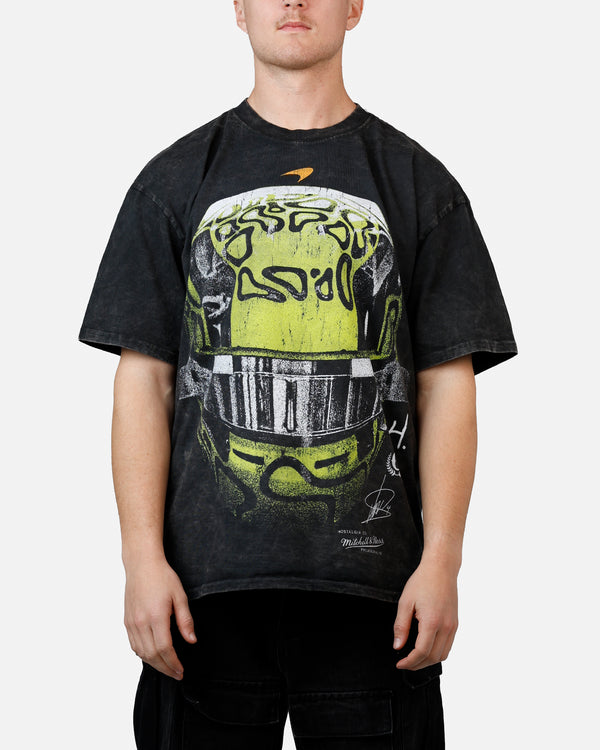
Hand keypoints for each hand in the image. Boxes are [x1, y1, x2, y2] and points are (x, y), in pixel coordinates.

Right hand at [124, 556, 196, 679]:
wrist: (142, 565)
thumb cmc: (162, 577)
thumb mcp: (180, 596)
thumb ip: (185, 620)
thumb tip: (191, 641)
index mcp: (156, 616)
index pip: (165, 649)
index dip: (173, 663)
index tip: (181, 670)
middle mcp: (141, 622)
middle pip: (152, 655)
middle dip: (165, 668)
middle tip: (176, 674)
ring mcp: (132, 623)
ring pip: (141, 653)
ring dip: (154, 664)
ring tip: (167, 668)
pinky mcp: (127, 621)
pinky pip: (134, 645)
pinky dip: (143, 654)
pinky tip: (152, 656)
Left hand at [392, 558, 458, 669]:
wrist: (441, 568)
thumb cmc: (422, 582)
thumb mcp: (405, 602)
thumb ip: (401, 626)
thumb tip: (397, 646)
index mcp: (432, 622)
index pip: (421, 652)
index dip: (409, 662)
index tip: (399, 664)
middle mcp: (446, 627)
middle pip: (433, 657)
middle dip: (417, 665)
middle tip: (404, 663)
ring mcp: (452, 626)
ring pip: (443, 655)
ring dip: (428, 661)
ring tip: (414, 659)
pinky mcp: (455, 623)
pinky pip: (448, 646)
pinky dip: (437, 653)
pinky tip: (426, 649)